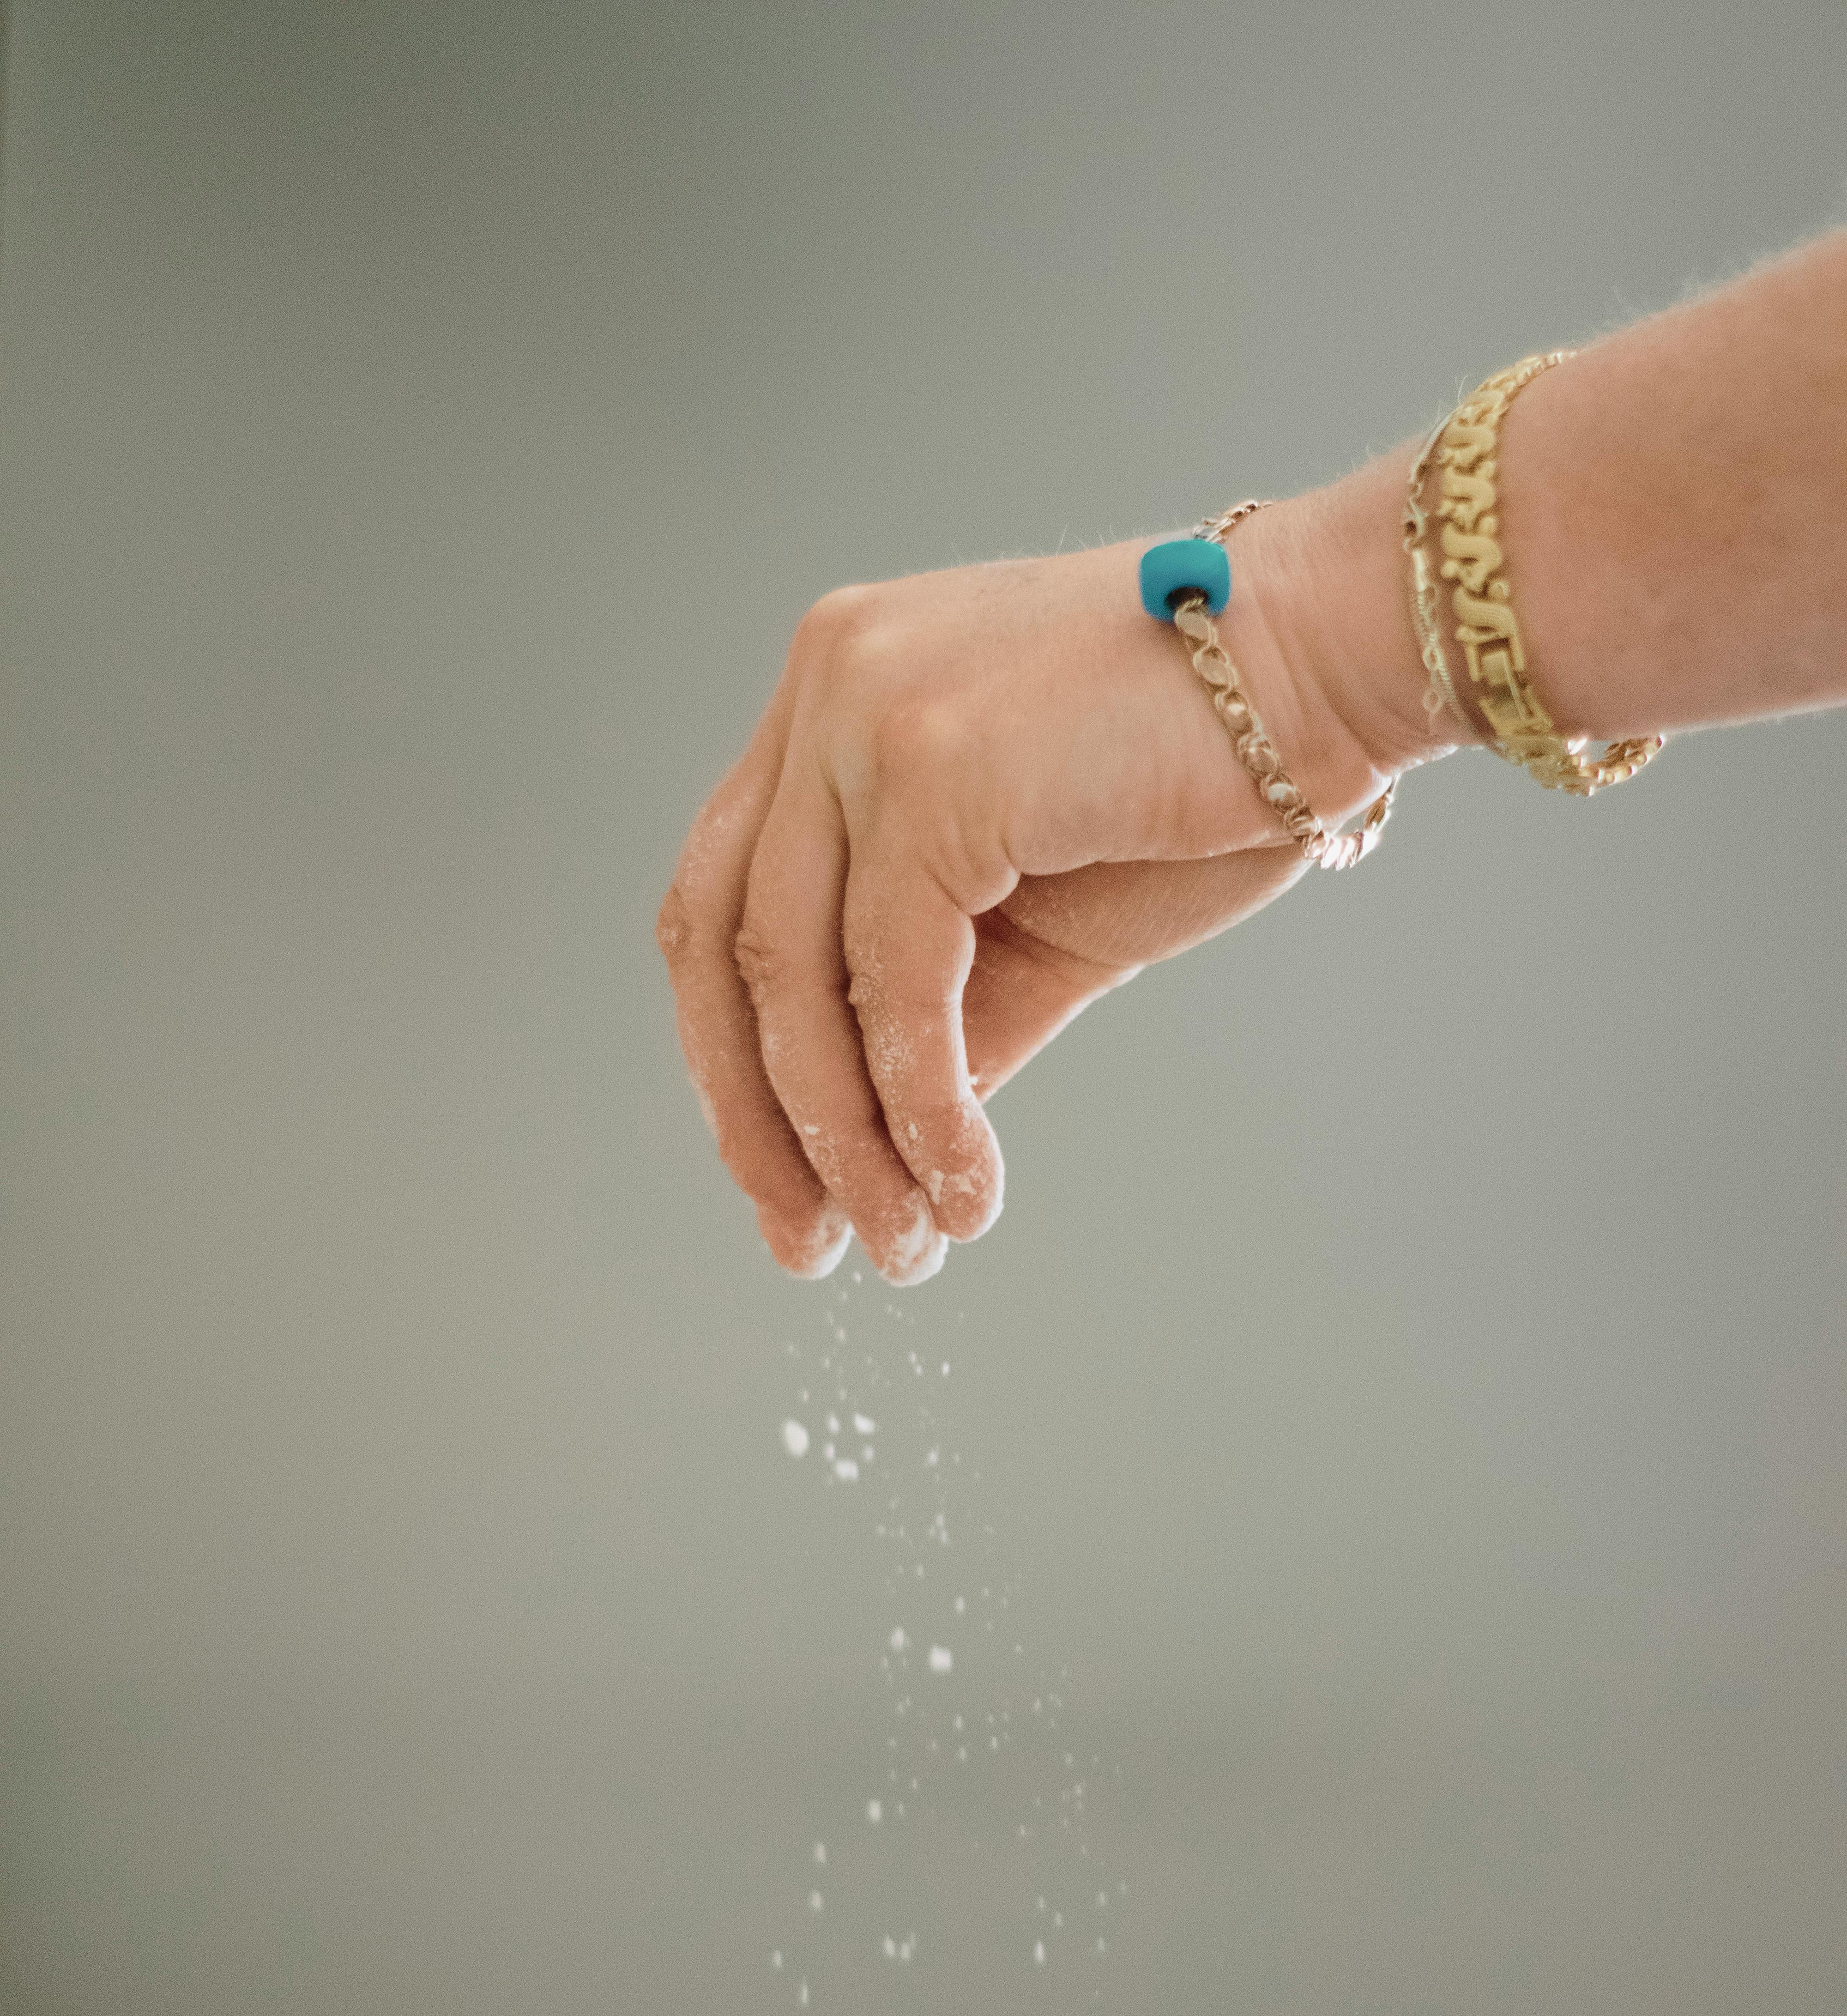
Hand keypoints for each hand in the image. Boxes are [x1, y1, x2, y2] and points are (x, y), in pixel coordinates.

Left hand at [658, 476, 1418, 1281]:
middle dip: (761, 1120)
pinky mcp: (932, 768)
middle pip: (720, 944)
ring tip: (904, 1245)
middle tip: (813, 1247)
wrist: (1334, 666)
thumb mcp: (1034, 925)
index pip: (723, 901)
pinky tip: (963, 1188)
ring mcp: (866, 713)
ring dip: (847, 1142)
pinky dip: (920, 1109)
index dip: (737, 1060)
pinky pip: (893, 985)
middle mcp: (825, 682)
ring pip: (796, 977)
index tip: (787, 1184)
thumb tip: (870, 1153)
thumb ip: (938, 1014)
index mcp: (832, 695)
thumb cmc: (1201, 783)